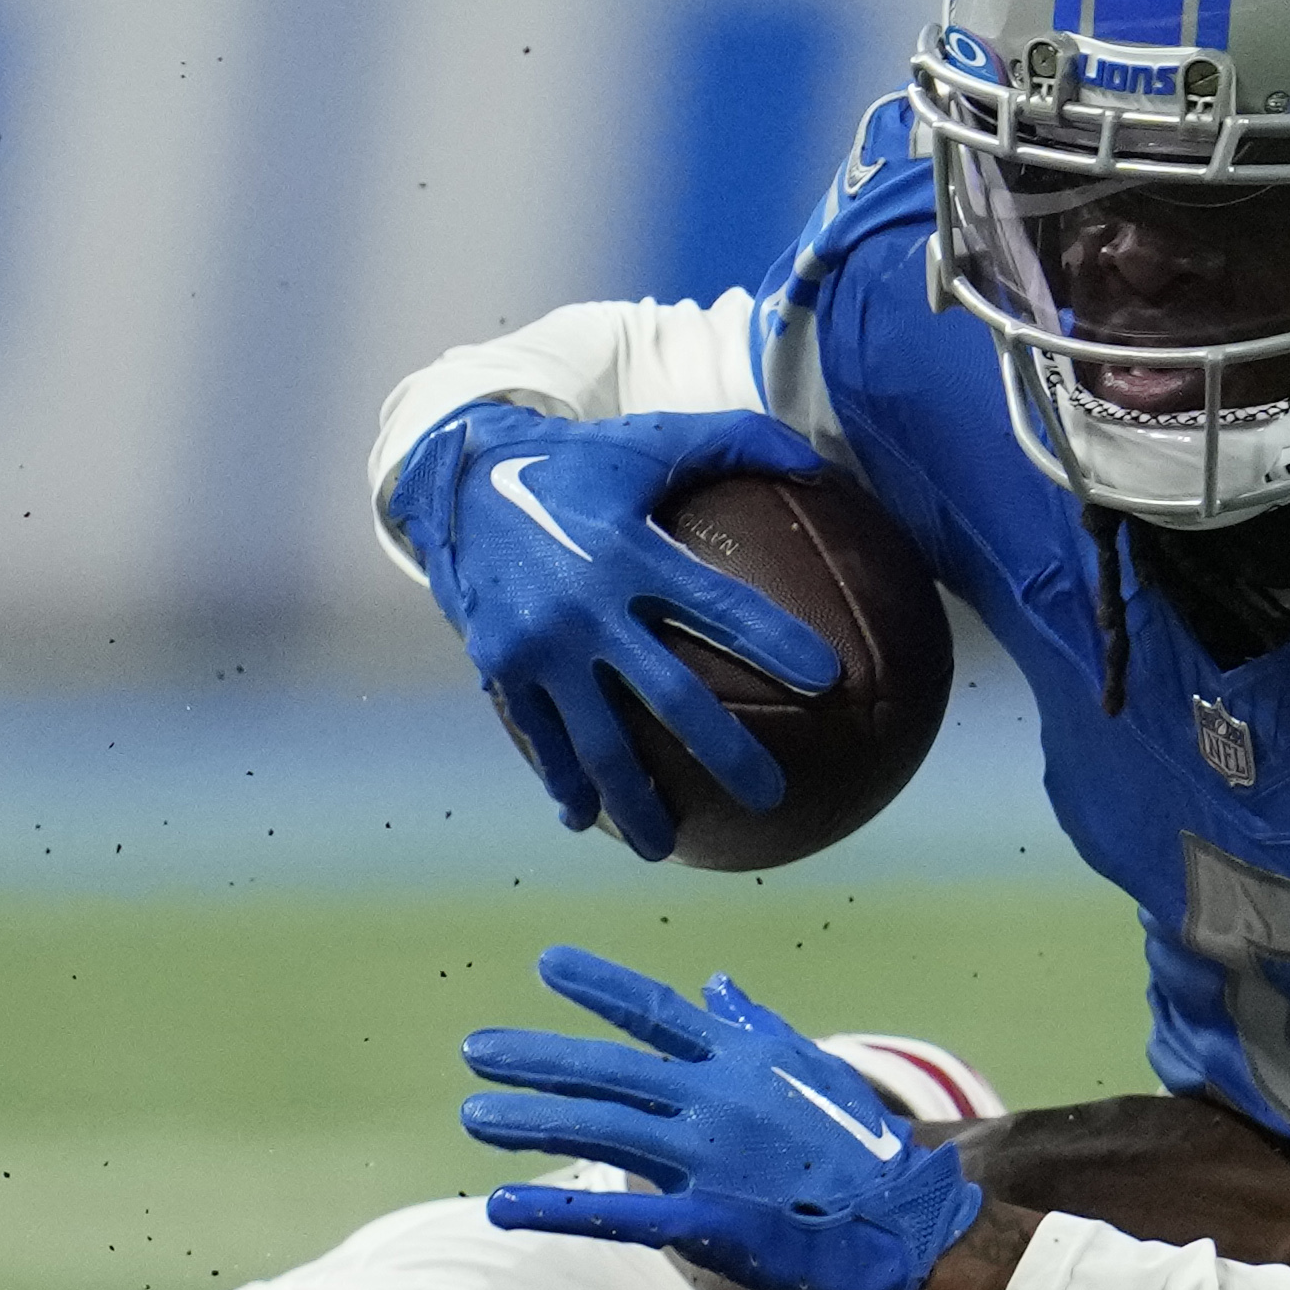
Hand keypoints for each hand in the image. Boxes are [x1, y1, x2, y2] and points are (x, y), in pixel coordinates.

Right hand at [386, 404, 843, 859]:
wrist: (458, 479)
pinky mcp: (502, 667)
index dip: (776, 640)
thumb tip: (821, 465)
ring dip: (635, 801)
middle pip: (670, 695)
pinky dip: (564, 783)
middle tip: (770, 794)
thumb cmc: (577, 462)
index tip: (831, 679)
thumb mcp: (653, 440)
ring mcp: (540, 645)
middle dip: (725, 752)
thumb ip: (740, 444)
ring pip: (597, 741)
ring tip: (669, 849)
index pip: (720, 604)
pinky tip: (586, 819)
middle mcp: (586, 605)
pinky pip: (541, 739)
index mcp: (631, 550)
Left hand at [457, 948, 989, 1289]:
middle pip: (609, 1070)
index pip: (656, 1012)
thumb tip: (717, 984)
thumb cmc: (864, 1150)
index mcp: (741, 1060)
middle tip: (477, 1050)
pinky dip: (555, 1206)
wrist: (908, 1226)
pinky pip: (616, 1212)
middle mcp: (716, 1099)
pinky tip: (502, 1204)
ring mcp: (708, 1159)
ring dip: (531, 1121)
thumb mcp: (814, 1070)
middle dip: (538, 1058)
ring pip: (601, 1129)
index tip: (547, 965)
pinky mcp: (706, 1221)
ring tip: (475, 1116)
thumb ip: (756, 1028)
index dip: (598, 987)